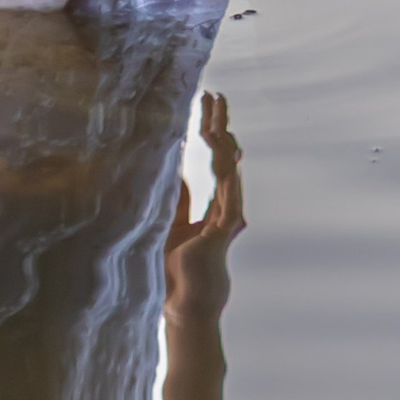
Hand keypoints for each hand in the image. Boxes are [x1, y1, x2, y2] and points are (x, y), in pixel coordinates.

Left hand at [165, 90, 246, 311]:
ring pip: (229, 170)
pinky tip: (229, 148)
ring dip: (224, 140)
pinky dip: (229, 170)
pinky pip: (230, 193)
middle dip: (219, 126)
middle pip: (224, 160)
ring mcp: (226, 220)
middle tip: (216, 95)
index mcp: (210, 210)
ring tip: (219, 112)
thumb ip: (176, 199)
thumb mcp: (169, 225)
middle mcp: (223, 211)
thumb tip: (173, 170)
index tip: (205, 107)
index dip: (209, 134)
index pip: (213, 163)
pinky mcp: (224, 230)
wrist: (182, 305)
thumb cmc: (174, 271)